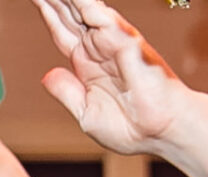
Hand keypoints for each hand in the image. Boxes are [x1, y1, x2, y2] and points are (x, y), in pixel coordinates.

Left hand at [27, 0, 194, 156]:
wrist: (161, 133)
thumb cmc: (133, 127)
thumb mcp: (86, 113)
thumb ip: (66, 92)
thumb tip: (47, 76)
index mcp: (88, 62)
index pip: (61, 29)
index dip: (46, 12)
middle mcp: (99, 46)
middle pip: (69, 12)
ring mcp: (112, 40)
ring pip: (83, 7)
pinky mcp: (125, 40)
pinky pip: (101, 16)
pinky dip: (86, 4)